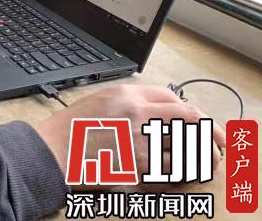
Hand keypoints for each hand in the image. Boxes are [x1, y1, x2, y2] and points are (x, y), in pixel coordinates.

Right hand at [33, 84, 225, 188]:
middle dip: (209, 132)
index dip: (191, 111)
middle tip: (217, 144)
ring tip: (205, 162)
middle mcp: (138, 115)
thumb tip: (156, 111)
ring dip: (199, 157)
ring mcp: (140, 142)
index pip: (173, 97)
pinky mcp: (138, 168)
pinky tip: (180, 175)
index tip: (199, 122)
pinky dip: (180, 174)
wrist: (53, 150)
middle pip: (190, 119)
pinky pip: (172, 172)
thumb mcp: (99, 101)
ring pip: (187, 148)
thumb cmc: (70, 128)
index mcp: (127, 95)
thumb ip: (128, 103)